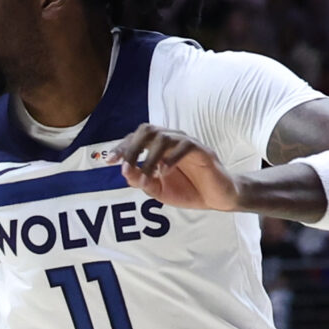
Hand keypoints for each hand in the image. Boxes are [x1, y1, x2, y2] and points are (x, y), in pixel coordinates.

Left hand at [115, 124, 240, 209]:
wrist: (218, 198)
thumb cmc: (189, 190)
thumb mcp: (159, 190)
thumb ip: (142, 181)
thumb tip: (125, 172)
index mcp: (159, 148)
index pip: (136, 138)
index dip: (122, 147)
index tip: (110, 162)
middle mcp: (171, 141)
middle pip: (147, 130)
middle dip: (132, 147)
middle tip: (126, 167)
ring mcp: (187, 144)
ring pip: (163, 137)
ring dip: (149, 158)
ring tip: (146, 177)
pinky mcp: (202, 151)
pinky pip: (185, 146)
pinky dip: (171, 158)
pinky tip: (164, 172)